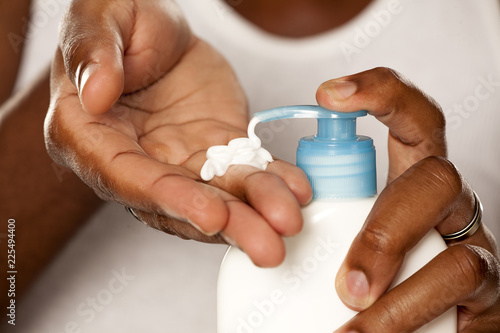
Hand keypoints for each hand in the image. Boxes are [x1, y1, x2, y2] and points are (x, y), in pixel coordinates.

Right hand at [45, 0, 311, 266]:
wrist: (157, 25)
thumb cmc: (120, 19)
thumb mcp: (102, 18)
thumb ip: (94, 54)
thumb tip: (96, 95)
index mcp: (92, 135)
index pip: (128, 178)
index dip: (171, 200)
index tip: (212, 215)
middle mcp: (135, 159)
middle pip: (180, 203)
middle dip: (227, 224)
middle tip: (267, 244)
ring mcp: (177, 159)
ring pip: (218, 193)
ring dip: (255, 211)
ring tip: (290, 218)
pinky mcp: (213, 149)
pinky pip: (243, 169)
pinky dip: (271, 181)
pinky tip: (296, 189)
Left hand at [317, 68, 499, 331]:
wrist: (427, 322)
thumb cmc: (373, 269)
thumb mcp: (343, 232)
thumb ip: (322, 221)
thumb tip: (257, 230)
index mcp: (411, 181)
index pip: (411, 122)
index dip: (381, 94)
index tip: (328, 95)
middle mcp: (449, 207)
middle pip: (435, 181)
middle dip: (386, 232)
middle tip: (345, 286)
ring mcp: (473, 250)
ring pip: (458, 260)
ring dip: (401, 301)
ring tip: (353, 328)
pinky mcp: (487, 299)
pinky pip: (466, 305)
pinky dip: (415, 323)